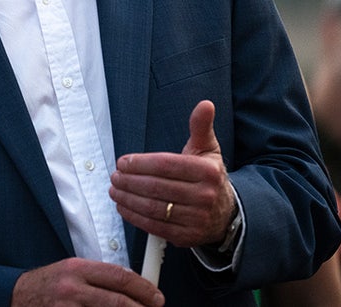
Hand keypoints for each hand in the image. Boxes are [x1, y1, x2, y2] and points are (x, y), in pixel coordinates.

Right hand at [11, 258, 163, 305]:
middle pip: (118, 301)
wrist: (15, 297)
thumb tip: (131, 287)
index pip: (119, 276)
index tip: (156, 296)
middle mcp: (72, 288)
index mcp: (76, 268)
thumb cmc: (46, 286)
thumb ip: (97, 278)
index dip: (143, 288)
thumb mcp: (70, 272)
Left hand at [109, 101, 235, 247]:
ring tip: (114, 190)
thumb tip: (204, 105)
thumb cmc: (210, 177)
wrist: (226, 212)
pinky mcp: (186, 236)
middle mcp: (204, 196)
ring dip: (128, 199)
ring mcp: (196, 218)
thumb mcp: (208, 149)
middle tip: (115, 176)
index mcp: (208, 171)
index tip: (123, 162)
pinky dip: (135, 216)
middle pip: (156, 187)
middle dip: (129, 181)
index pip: (166, 165)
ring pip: (153, 207)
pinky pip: (155, 226)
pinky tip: (123, 207)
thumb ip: (201, 127)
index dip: (140, 163)